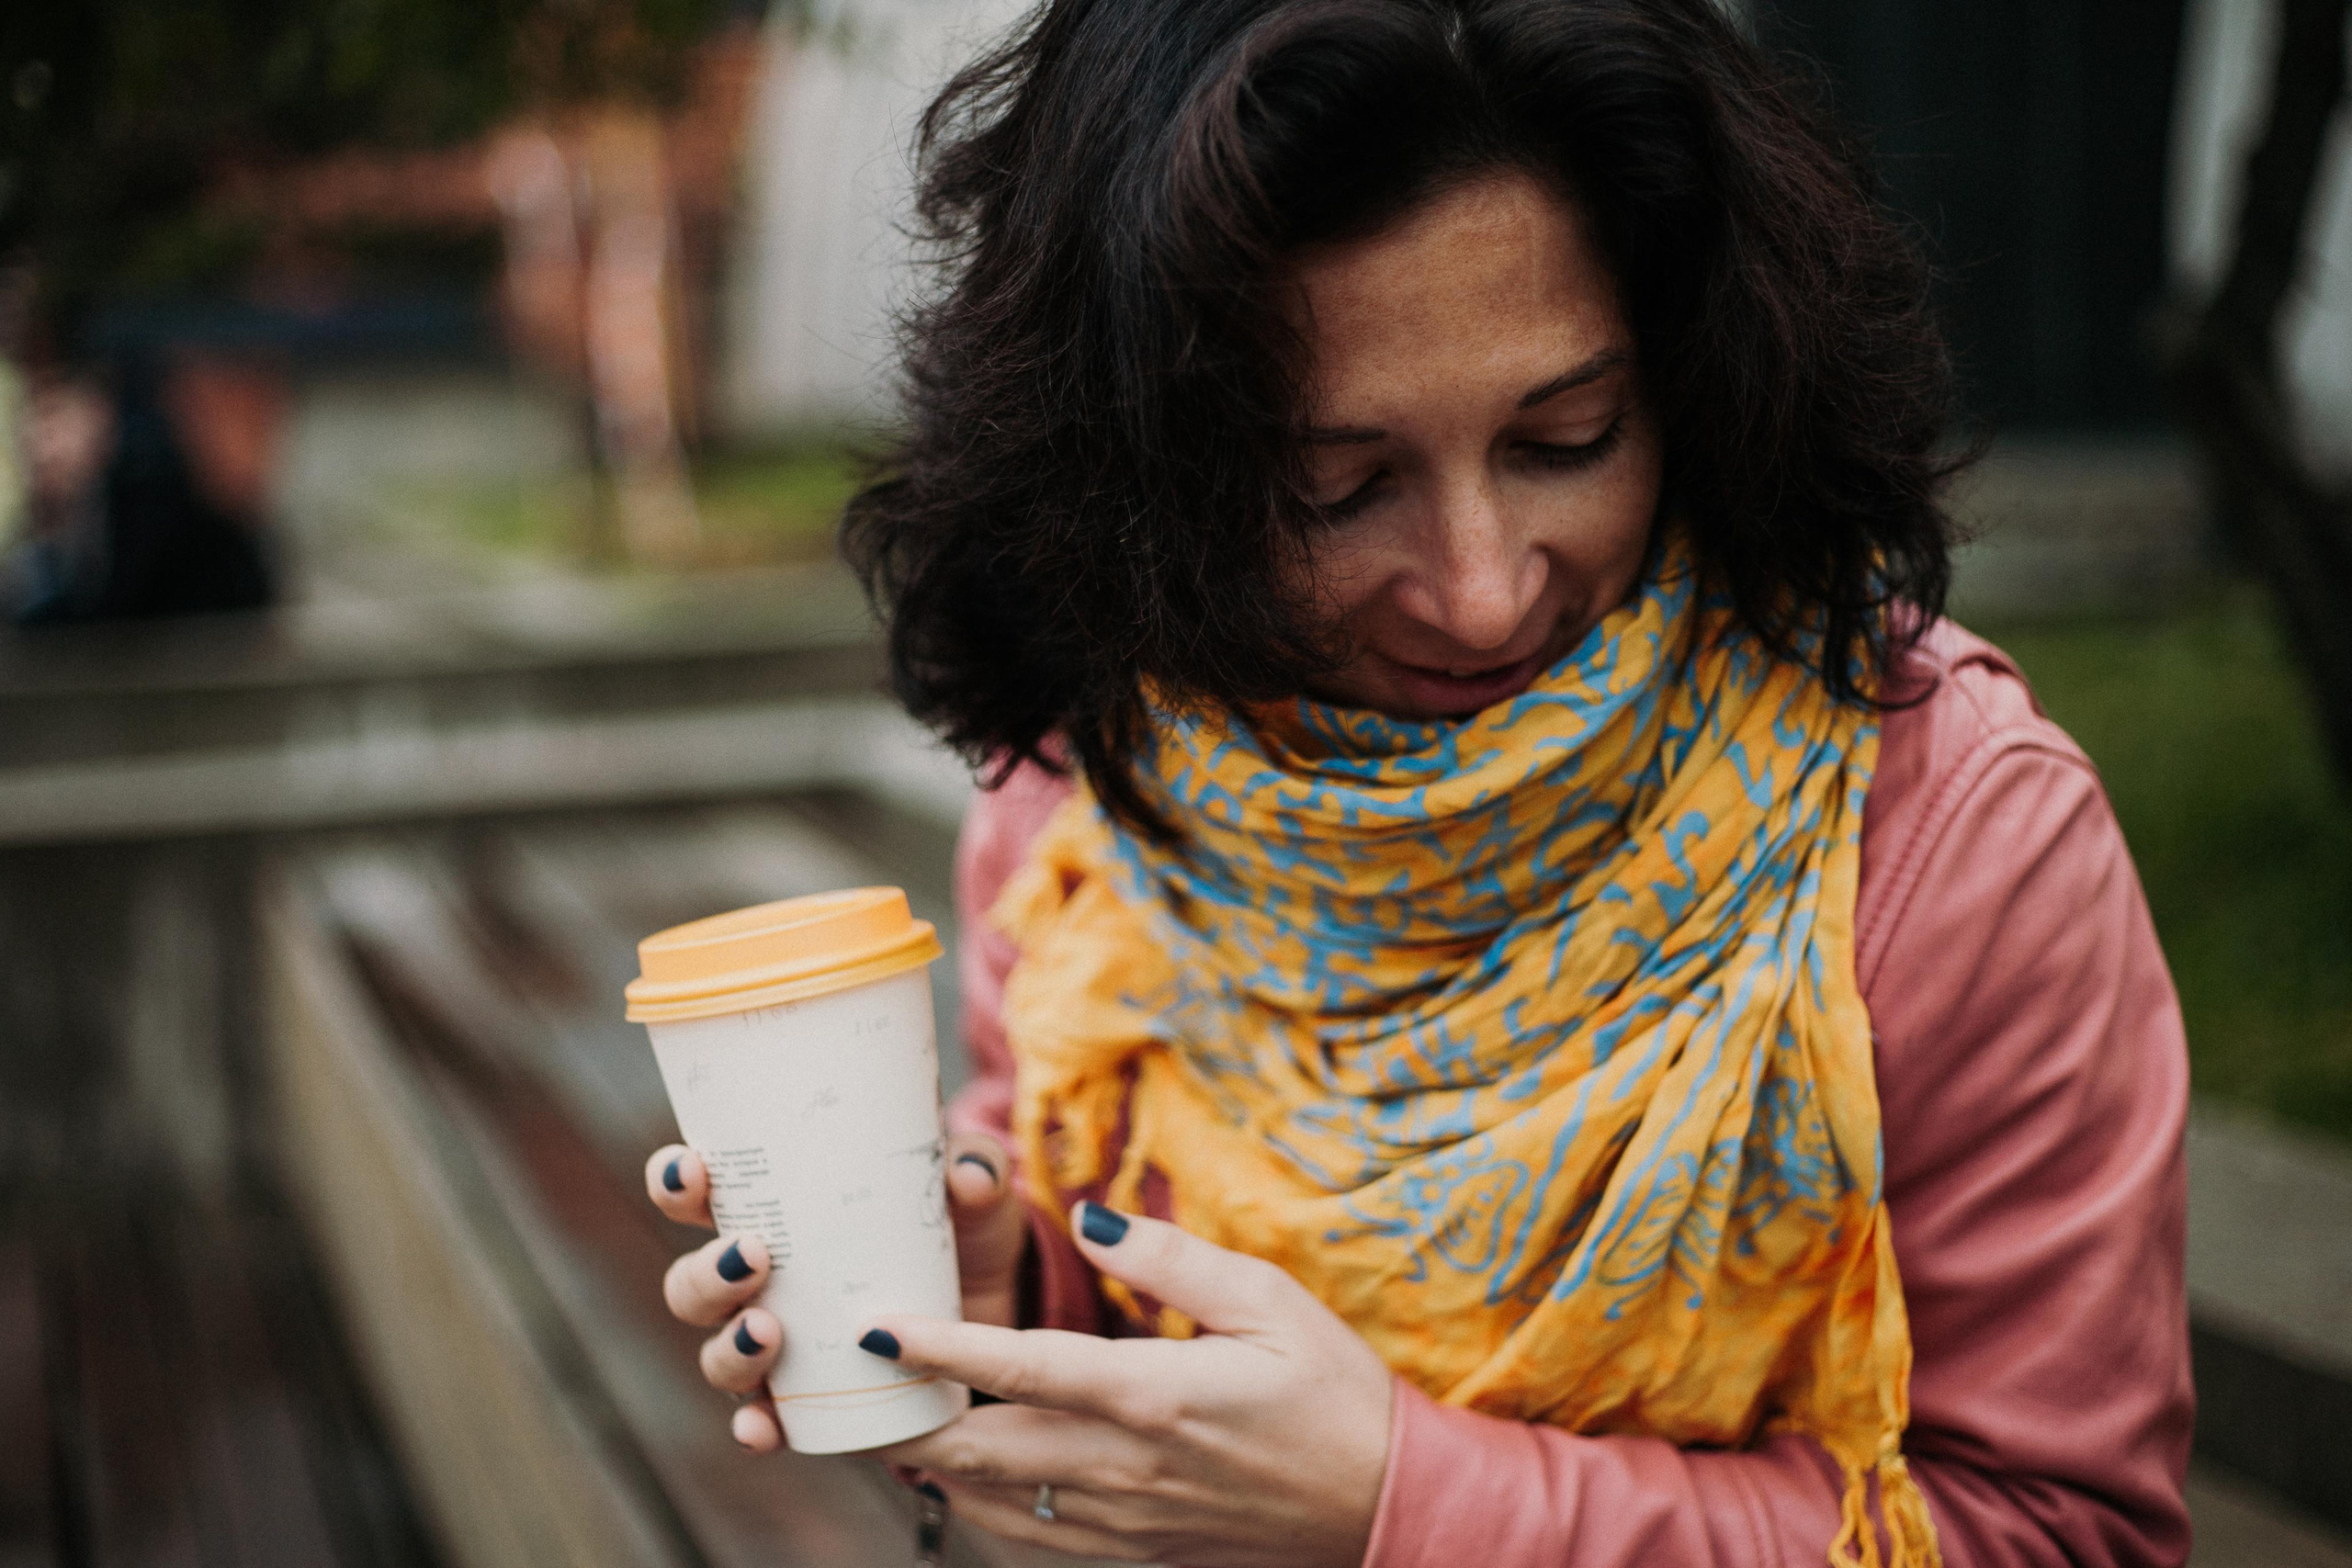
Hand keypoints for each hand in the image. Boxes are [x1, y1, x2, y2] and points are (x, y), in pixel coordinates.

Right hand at [641, 1131, 1031, 1450]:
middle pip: (691, 1283)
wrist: (999, 1316)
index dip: (676, 1181)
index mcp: (779, 1212)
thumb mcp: (973, 1198)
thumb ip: (975, 1174)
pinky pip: (764, 1422)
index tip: (695, 1170)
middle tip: (754, 1256)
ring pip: (717, 1354)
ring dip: (728, 1348)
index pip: (699, 1193)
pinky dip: (755, 1427)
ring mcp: (779, 1346)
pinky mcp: (808, 1401)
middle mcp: (761, 1282)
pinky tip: (762, 1426)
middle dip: (706, 1274)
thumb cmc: (963, 1236)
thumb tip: (969, 1174)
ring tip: (768, 1331)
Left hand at [868, 1204, 1392, 1567]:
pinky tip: (962, 1476)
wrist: (1386, 1505)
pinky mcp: (1134, 1552)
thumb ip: (1171, 1259)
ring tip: (884, 1417)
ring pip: (993, 1502)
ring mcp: (1125, 1521)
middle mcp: (1124, 1466)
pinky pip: (1032, 1537)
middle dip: (904, 1417)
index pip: (1018, 1370)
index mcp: (1152, 1395)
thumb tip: (1088, 1219)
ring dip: (932, 1464)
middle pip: (979, 1451)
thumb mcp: (1270, 1301)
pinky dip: (981, 1506)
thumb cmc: (1334, 1392)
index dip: (939, 1348)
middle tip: (848, 1378)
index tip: (878, 1325)